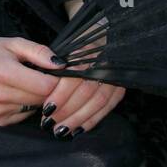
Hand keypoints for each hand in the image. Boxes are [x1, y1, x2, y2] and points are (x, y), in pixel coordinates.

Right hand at [0, 35, 59, 126]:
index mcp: (3, 72)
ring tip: (26, 82)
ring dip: (36, 97)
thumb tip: (61, 64)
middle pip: (41, 100)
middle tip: (42, 76)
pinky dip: (26, 105)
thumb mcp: (13, 43)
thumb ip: (39, 52)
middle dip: (48, 89)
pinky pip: (24, 115)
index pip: (45, 86)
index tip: (58, 72)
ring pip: (34, 109)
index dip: (57, 80)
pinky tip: (16, 93)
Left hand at [41, 11, 125, 136]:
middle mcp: (104, 60)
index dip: (61, 94)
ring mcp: (115, 74)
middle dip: (67, 110)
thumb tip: (46, 76)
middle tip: (49, 124)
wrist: (100, 36)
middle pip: (87, 90)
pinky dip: (92, 120)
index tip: (46, 108)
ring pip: (98, 101)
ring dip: (78, 119)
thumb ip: (50, 57)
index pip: (75, 74)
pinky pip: (108, 107)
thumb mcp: (59, 44)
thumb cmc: (74, 43)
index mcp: (88, 47)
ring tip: (60, 130)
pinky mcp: (120, 86)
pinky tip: (77, 130)